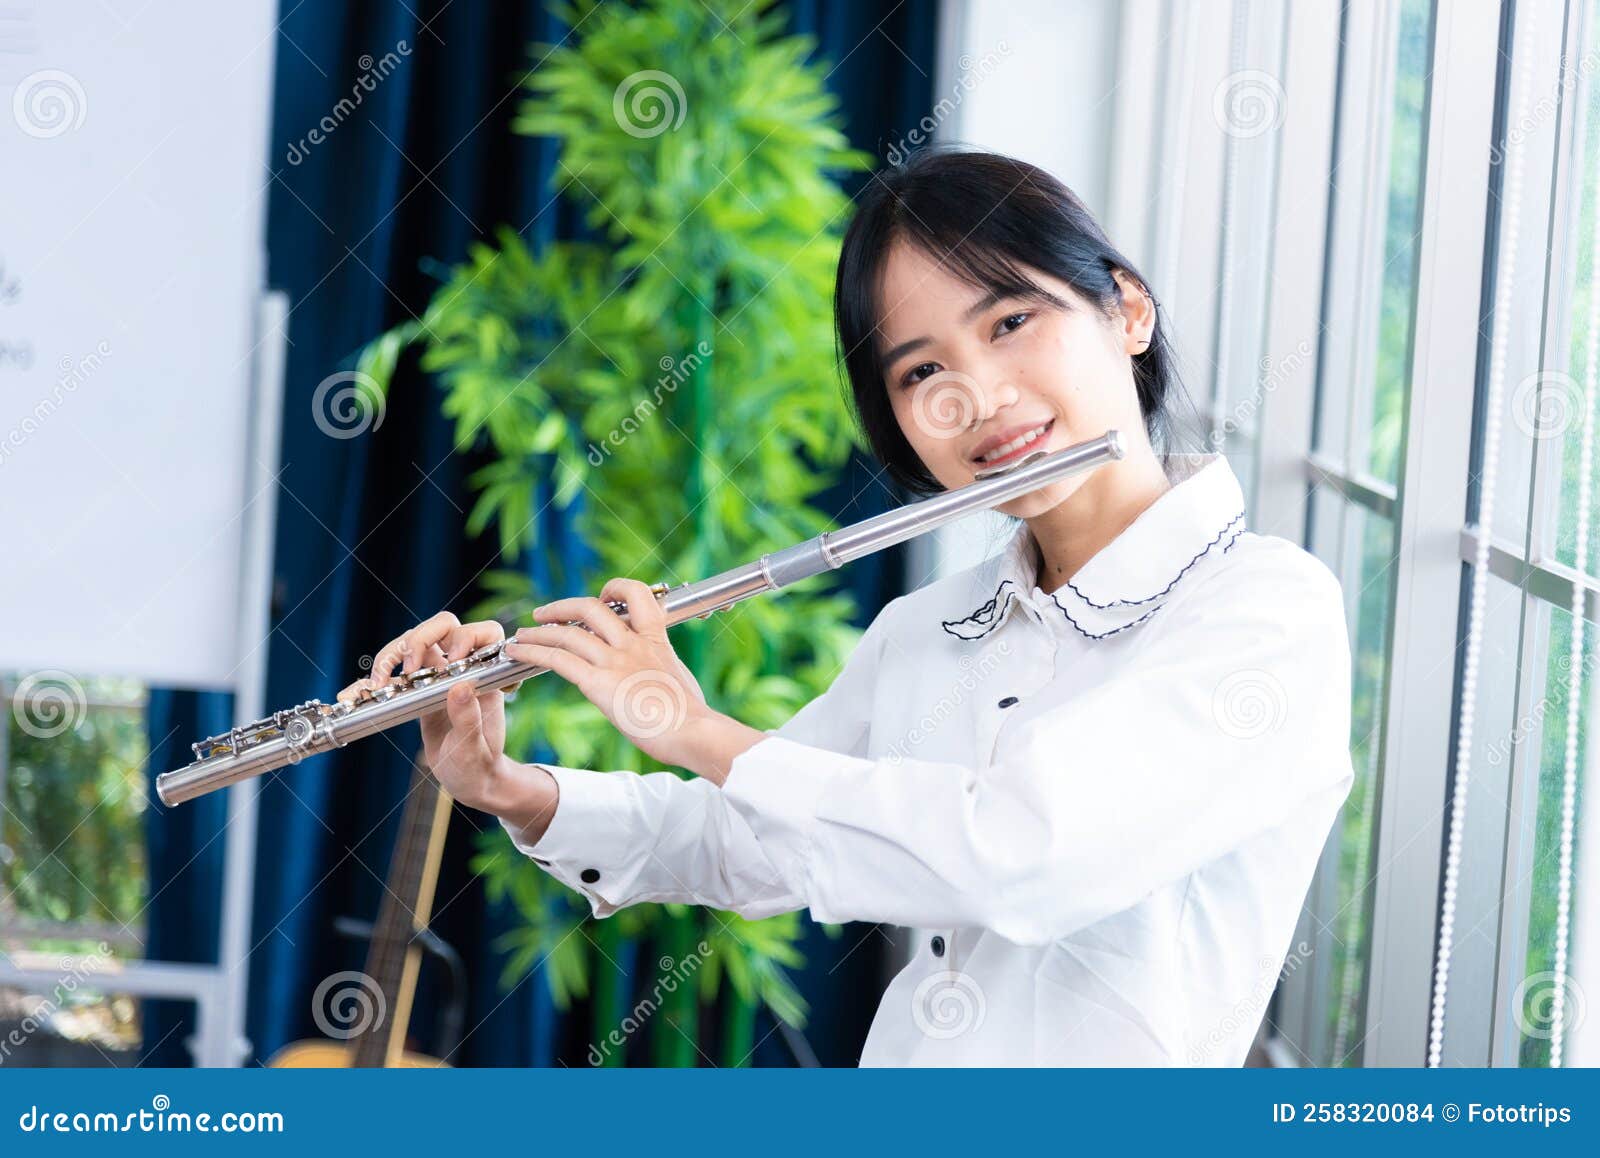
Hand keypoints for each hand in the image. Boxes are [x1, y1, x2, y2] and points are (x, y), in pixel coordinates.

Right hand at [336, 612, 555, 833]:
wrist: (469, 779)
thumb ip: (469, 719)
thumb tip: (459, 687)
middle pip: (441, 628)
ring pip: (411, 646)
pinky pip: (391, 678)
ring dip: (389, 657)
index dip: (467, 637)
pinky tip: (351, 695)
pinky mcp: (416, 691)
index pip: (484, 633)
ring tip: (377, 685)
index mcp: (485, 677)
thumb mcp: (475, 748)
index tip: (452, 661)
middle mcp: (462, 670)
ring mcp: (437, 678)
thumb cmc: (479, 764)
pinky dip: (369, 683)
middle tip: (409, 670)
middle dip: (419, 639)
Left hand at [504, 578, 709, 767]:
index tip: (601, 598)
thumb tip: (655, 677)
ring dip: (539, 631)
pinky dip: (533, 651)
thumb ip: (661, 668)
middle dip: (562, 607)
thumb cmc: (693, 715)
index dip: (615, 589)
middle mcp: (632, 644)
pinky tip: (518, 652)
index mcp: (655, 639)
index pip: (636, 594)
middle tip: (545, 613)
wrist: (694, 731)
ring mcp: (615, 662)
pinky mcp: (599, 684)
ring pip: (567, 632)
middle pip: (590, 607)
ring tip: (522, 635)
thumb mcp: (679, 677)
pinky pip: (559, 659)